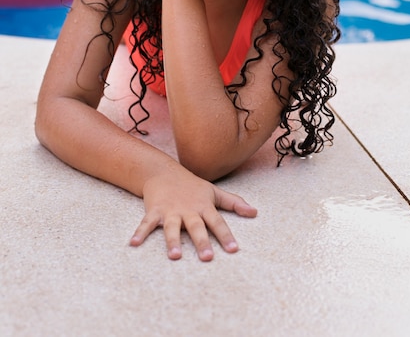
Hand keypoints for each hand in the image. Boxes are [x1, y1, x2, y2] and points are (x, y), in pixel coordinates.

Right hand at [129, 166, 256, 260]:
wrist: (164, 172)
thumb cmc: (192, 186)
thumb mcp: (214, 192)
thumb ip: (233, 203)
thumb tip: (255, 212)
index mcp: (204, 207)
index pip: (217, 222)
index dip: (225, 235)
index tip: (234, 249)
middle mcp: (188, 210)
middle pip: (196, 227)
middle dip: (201, 242)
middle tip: (207, 258)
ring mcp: (170, 210)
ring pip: (172, 227)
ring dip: (173, 241)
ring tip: (175, 256)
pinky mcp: (155, 210)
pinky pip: (147, 223)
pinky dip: (140, 232)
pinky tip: (134, 244)